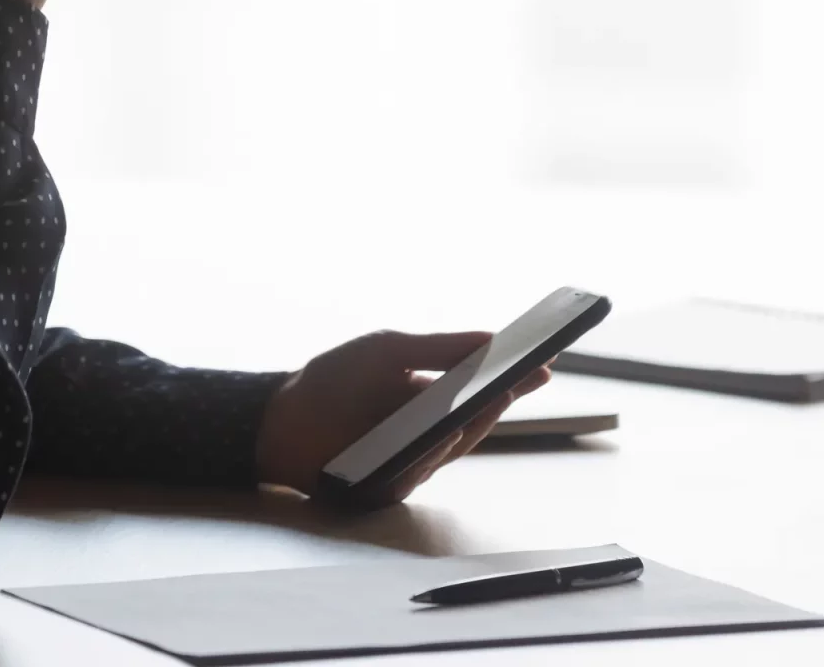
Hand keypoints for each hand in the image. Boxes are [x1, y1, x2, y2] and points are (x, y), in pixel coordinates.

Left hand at [255, 331, 552, 504]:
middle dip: (502, 399)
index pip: (480, 387)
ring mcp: (415, 458)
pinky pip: (422, 468)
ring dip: (474, 423)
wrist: (280, 422)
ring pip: (456, 445)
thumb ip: (438, 347)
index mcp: (430, 393)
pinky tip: (440, 433)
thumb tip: (491, 338)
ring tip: (494, 395)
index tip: (543, 362)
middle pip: (477, 418)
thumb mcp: (386, 351)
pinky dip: (432, 451)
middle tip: (523, 378)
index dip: (513, 378)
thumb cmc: (333, 381)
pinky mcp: (395, 485)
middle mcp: (429, 428)